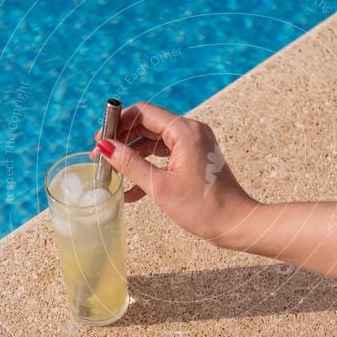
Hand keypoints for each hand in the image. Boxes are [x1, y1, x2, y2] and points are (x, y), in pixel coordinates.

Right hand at [94, 102, 256, 246]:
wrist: (236, 224)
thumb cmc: (203, 208)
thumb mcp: (159, 187)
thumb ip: (129, 164)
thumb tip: (105, 147)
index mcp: (185, 131)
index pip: (143, 112)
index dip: (118, 122)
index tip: (100, 140)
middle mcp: (191, 131)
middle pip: (148, 124)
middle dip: (123, 140)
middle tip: (102, 157)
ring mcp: (195, 144)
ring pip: (155, 141)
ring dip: (134, 156)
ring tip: (114, 174)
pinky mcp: (196, 158)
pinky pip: (166, 155)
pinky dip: (149, 166)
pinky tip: (132, 190)